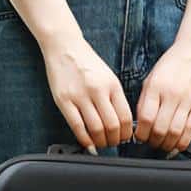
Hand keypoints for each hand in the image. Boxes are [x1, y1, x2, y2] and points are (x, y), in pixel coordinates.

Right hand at [42, 34, 133, 152]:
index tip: (125, 138)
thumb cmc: (87, 63)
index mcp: (112, 85)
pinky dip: (84, 139)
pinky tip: (88, 143)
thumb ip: (115, 98)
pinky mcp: (64, 100)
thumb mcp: (108, 77)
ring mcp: (80, 96)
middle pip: (112, 126)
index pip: (125, 117)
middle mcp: (98, 90)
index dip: (127, 133)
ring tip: (101, 144)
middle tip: (113, 143)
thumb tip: (122, 123)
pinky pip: (77, 126)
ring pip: (96, 129)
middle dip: (115, 141)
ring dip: (101, 142)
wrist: (65, 46)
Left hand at [134, 36, 190, 153]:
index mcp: (156, 87)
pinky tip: (177, 144)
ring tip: (163, 145)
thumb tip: (140, 126)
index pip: (146, 118)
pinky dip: (183, 141)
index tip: (139, 138)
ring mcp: (188, 99)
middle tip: (151, 143)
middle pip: (160, 128)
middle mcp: (172, 94)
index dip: (141, 134)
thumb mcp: (151, 79)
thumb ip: (144, 101)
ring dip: (167, 144)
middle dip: (153, 141)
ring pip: (176, 132)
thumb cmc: (170, 66)